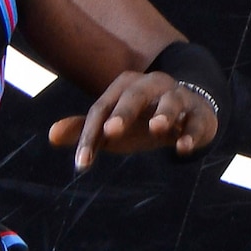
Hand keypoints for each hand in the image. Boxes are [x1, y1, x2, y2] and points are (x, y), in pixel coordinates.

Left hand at [63, 68, 220, 170]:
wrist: (189, 112)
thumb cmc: (143, 120)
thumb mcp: (114, 126)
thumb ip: (85, 130)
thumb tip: (51, 135)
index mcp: (126, 87)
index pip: (102, 109)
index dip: (90, 136)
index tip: (82, 164)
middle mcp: (152, 85)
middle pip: (135, 95)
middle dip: (124, 112)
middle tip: (111, 132)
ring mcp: (179, 97)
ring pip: (172, 100)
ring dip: (164, 113)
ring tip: (157, 128)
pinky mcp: (200, 114)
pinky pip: (196, 121)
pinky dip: (190, 133)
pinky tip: (182, 148)